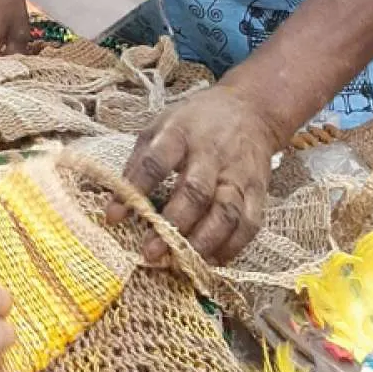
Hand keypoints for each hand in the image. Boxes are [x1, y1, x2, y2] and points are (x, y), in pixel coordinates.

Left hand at [109, 82, 279, 265]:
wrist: (250, 110)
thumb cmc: (194, 122)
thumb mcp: (160, 127)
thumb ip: (139, 162)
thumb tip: (116, 204)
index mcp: (179, 133)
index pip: (155, 161)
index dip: (134, 189)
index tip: (114, 216)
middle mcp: (211, 153)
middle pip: (195, 192)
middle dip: (173, 225)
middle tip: (151, 251)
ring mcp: (238, 173)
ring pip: (226, 212)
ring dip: (204, 241)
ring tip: (182, 261)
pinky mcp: (258, 191)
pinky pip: (249, 223)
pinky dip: (232, 246)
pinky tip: (212, 260)